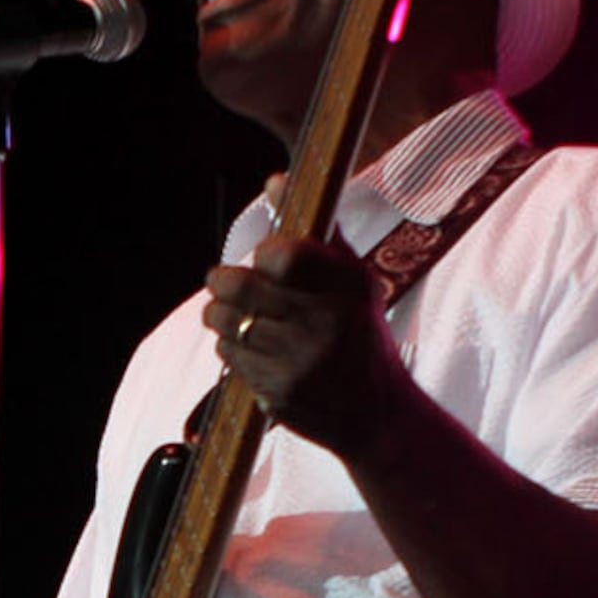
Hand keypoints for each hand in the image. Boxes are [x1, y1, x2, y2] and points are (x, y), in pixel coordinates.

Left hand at [201, 238, 415, 458]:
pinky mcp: (278, 392)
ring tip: (230, 312)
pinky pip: (229, 356)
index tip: (264, 258)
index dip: (263, 253)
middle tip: (223, 281)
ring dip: (219, 313)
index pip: (281, 254)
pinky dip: (231, 346)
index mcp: (348, 287)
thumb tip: (274, 181)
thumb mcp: (355, 283)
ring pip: (227, 322)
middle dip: (222, 280)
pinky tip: (251, 346)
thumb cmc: (360, 336)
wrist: (378, 416)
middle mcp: (325, 323)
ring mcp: (300, 361)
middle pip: (239, 286)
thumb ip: (317, 234)